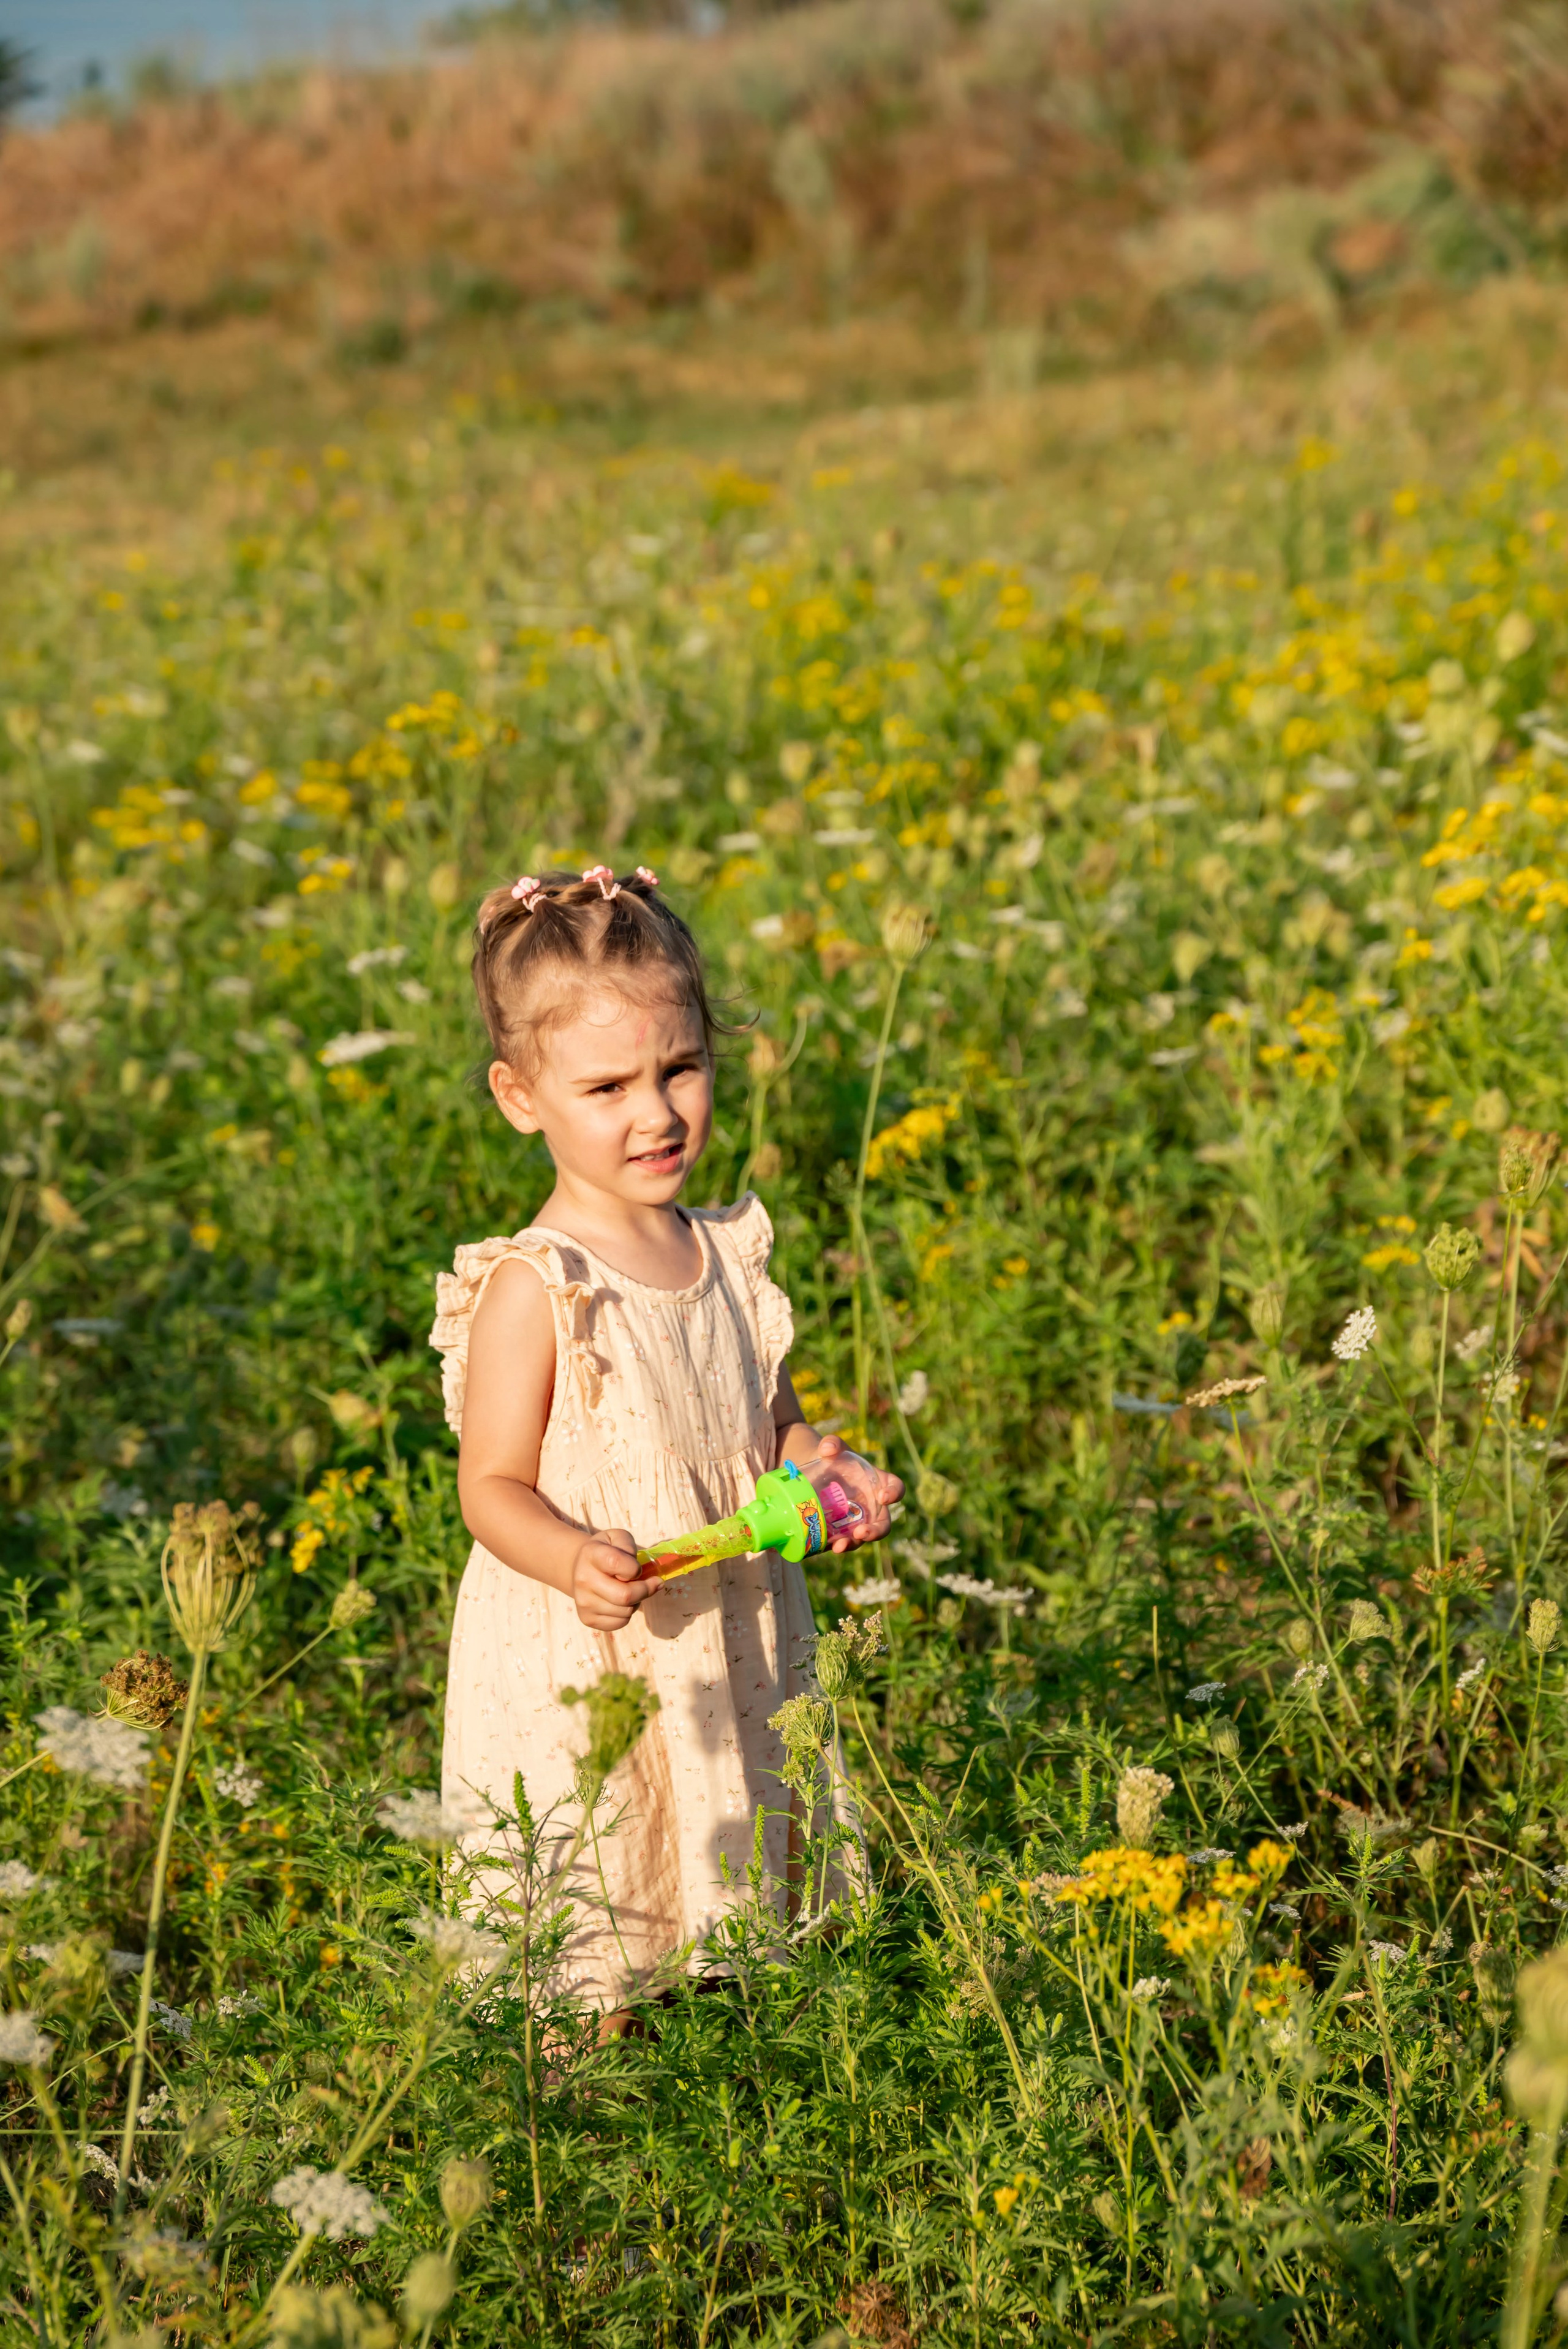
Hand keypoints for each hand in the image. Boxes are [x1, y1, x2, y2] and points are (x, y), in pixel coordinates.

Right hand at [570, 1529, 660, 1630]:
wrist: (580, 1569)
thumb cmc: (605, 1552)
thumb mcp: (617, 1538)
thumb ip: (629, 1547)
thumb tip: (640, 1573)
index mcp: (590, 1554)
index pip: (616, 1563)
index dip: (635, 1568)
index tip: (638, 1568)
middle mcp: (583, 1579)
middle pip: (625, 1595)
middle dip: (645, 1590)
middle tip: (651, 1584)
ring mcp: (583, 1602)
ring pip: (626, 1611)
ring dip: (636, 1601)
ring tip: (630, 1590)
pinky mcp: (587, 1619)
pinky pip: (620, 1622)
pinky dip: (627, 1613)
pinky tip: (621, 1602)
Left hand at [814, 1432, 903, 1553]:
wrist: (813, 1474)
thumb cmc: (832, 1459)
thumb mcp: (833, 1448)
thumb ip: (832, 1444)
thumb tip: (827, 1448)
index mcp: (880, 1483)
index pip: (896, 1489)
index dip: (894, 1493)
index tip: (883, 1496)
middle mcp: (874, 1506)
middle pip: (884, 1524)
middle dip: (875, 1531)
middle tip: (862, 1531)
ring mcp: (859, 1521)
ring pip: (863, 1537)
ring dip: (854, 1543)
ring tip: (840, 1546)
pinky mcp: (843, 1531)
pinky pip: (845, 1542)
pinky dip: (839, 1546)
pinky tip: (830, 1547)